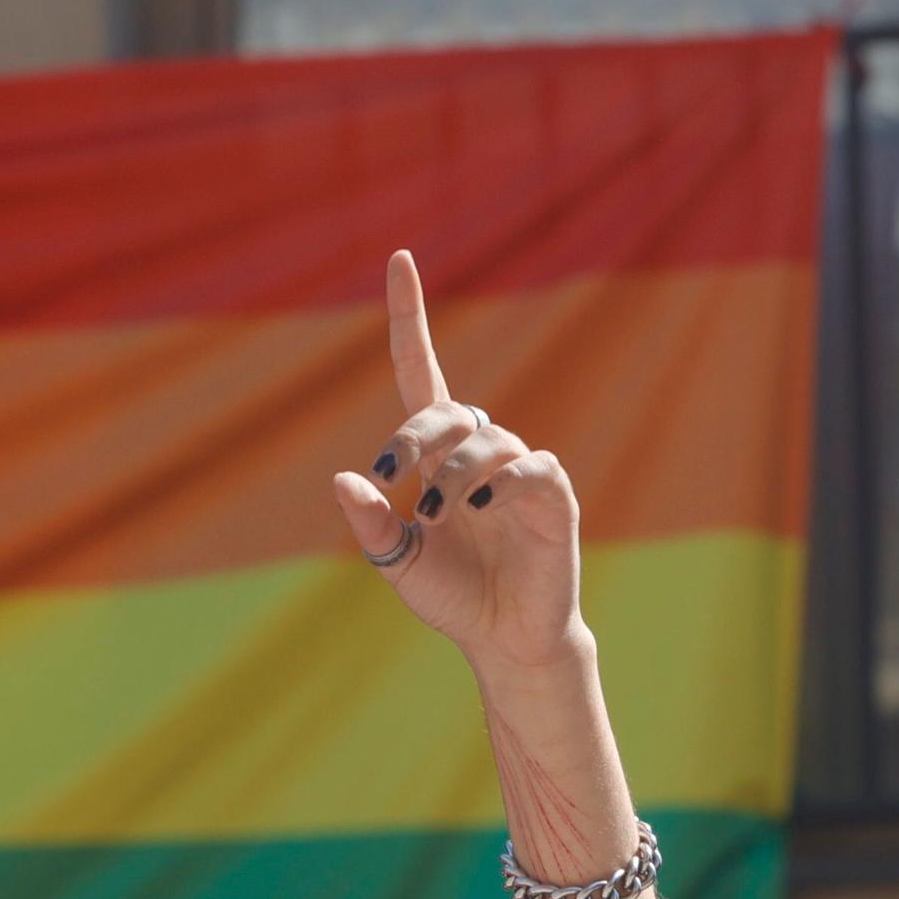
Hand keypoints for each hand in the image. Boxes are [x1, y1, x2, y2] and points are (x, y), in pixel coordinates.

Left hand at [334, 251, 587, 674]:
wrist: (505, 640)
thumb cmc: (454, 595)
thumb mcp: (398, 562)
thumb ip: (374, 524)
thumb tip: (344, 482)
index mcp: (440, 457)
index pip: (421, 372)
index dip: (410, 318)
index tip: (399, 258)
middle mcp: (481, 453)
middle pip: (448, 412)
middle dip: (415, 438)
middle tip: (391, 479)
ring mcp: (520, 472)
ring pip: (486, 443)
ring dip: (453, 476)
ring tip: (436, 517)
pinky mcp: (554, 499)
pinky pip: (532, 469)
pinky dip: (506, 481)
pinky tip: (484, 506)